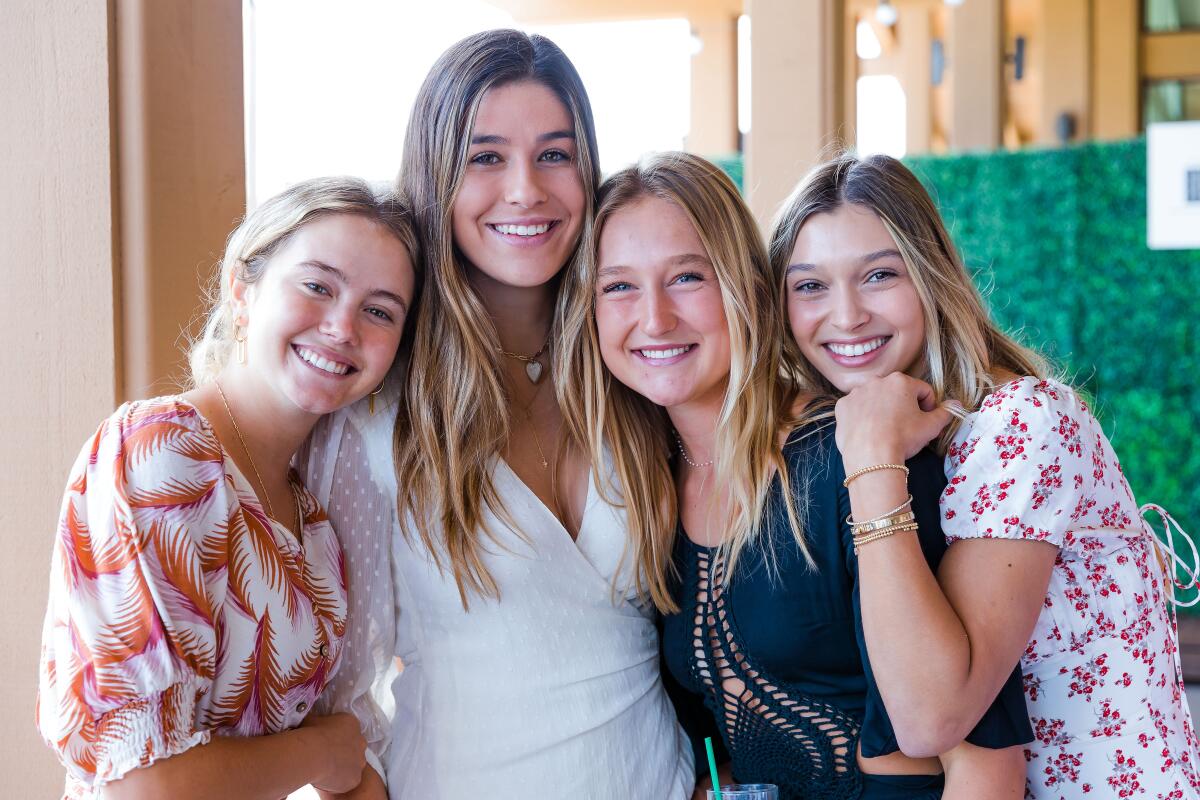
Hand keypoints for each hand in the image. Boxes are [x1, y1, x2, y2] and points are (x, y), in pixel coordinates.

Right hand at [301, 713, 367, 793]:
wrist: (314, 753)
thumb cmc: (311, 733)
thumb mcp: (311, 720)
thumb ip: (315, 719)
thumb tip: (310, 719)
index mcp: (352, 723)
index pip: (347, 730)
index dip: (335, 737)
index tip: (325, 742)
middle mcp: (361, 741)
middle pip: (353, 747)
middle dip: (342, 751)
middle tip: (326, 756)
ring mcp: (360, 761)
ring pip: (353, 764)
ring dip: (343, 766)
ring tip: (326, 768)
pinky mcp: (355, 778)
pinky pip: (349, 780)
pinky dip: (340, 781)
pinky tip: (328, 779)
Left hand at [834, 372, 952, 471]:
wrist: (871, 456)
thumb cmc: (903, 438)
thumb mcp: (931, 427)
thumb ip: (945, 413)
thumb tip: (955, 404)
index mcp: (901, 381)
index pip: (923, 390)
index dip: (928, 407)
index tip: (926, 422)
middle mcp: (876, 381)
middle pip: (897, 393)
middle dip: (904, 408)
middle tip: (906, 429)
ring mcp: (856, 393)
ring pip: (875, 400)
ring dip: (882, 410)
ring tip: (886, 431)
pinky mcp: (842, 407)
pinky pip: (856, 409)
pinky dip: (862, 418)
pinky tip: (868, 432)